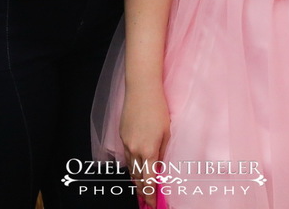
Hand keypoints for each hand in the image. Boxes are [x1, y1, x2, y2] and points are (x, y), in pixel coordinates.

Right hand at [121, 87, 170, 207]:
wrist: (141, 90)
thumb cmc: (158, 108)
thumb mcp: (167, 132)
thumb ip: (163, 152)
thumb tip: (160, 166)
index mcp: (148, 151)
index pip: (148, 180)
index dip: (150, 194)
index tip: (152, 203)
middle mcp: (134, 150)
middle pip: (137, 177)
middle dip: (142, 190)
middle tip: (146, 201)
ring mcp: (126, 143)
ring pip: (130, 167)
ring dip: (136, 179)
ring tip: (141, 189)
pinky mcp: (122, 136)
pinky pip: (126, 156)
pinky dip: (131, 165)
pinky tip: (135, 168)